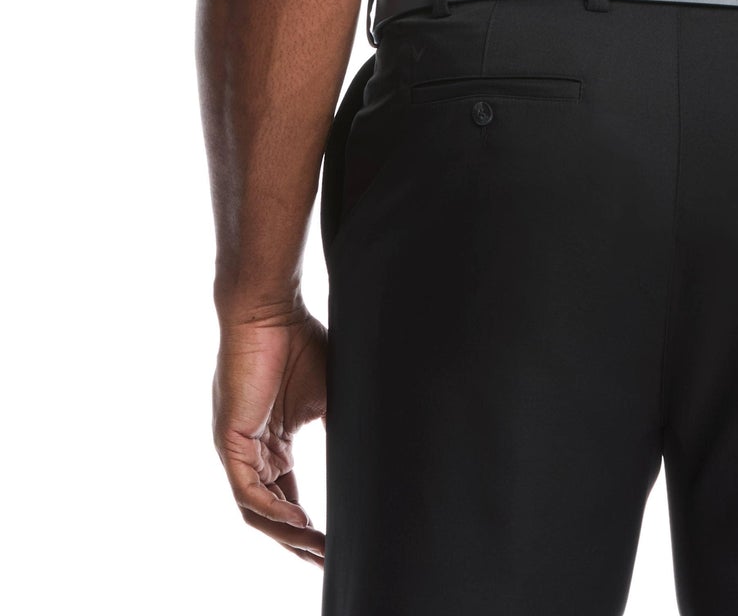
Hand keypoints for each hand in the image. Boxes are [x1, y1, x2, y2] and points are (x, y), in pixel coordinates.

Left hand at [212, 304, 327, 564]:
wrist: (271, 310)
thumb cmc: (300, 342)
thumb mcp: (329, 395)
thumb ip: (339, 429)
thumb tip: (372, 458)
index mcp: (273, 443)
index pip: (287, 497)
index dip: (309, 526)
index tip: (336, 545)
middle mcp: (252, 452)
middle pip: (272, 512)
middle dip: (300, 542)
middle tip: (328, 561)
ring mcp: (238, 449)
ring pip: (258, 510)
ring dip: (288, 535)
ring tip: (318, 551)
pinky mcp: (230, 442)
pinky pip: (248, 492)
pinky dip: (273, 512)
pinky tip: (299, 525)